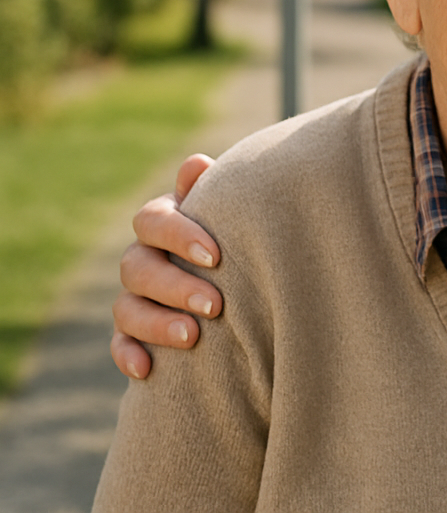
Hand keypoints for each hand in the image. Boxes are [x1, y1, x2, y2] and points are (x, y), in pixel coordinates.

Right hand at [110, 154, 222, 379]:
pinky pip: (118, 344)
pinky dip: (128, 355)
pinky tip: (147, 369)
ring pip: (126, 308)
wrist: (243, 278)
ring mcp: (133, 296)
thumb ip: (216, 190)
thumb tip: (197, 163)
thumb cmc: (242, 236)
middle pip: (137, 267)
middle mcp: (142, 257)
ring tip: (193, 336)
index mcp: (164, 222)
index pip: (152, 220)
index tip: (216, 256)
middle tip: (215, 305)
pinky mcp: (132, 333)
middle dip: (175, 286)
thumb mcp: (234, 213)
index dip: (179, 236)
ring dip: (156, 323)